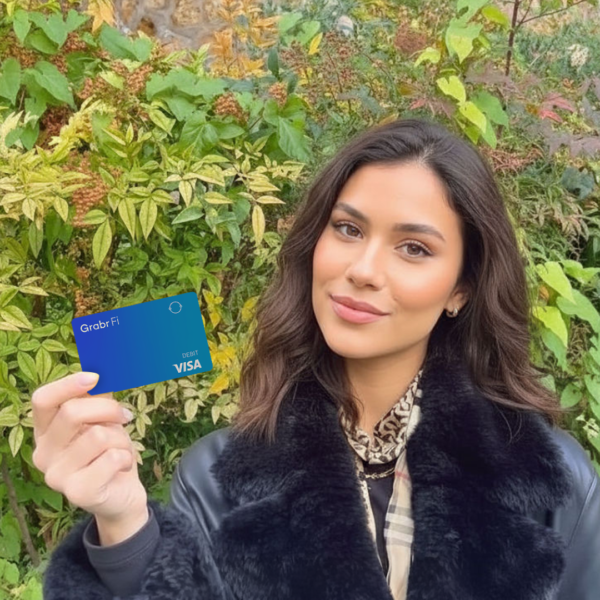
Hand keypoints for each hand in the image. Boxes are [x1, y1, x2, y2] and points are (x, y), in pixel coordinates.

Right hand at [31, 372, 148, 536]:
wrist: (122, 494)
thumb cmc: (109, 451)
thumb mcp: (103, 419)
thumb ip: (98, 395)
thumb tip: (103, 368)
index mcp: (45, 431)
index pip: (43, 400)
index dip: (68, 384)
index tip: (96, 377)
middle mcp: (43, 453)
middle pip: (72, 412)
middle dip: (108, 409)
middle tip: (124, 416)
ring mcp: (56, 476)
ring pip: (97, 435)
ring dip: (121, 438)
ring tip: (120, 449)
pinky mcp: (78, 492)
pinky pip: (111, 457)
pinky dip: (126, 457)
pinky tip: (122, 466)